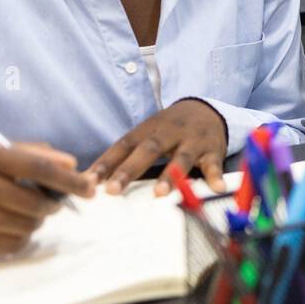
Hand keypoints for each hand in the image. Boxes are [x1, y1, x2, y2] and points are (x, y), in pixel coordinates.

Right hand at [0, 140, 94, 259]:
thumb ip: (37, 153)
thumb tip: (72, 166)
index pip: (36, 167)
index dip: (68, 180)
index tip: (89, 189)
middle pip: (33, 202)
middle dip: (52, 206)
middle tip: (52, 204)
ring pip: (25, 226)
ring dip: (36, 221)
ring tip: (26, 213)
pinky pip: (11, 245)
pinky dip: (21, 238)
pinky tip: (10, 227)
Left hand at [85, 98, 228, 196]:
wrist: (206, 109)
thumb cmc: (169, 129)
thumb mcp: (148, 135)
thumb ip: (126, 157)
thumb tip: (94, 182)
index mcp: (149, 129)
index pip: (124, 145)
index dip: (106, 162)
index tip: (89, 181)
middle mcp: (169, 132)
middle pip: (148, 149)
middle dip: (130, 169)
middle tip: (113, 190)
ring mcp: (192, 141)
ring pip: (181, 158)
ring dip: (170, 176)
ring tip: (159, 194)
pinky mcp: (213, 150)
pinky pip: (214, 164)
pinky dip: (215, 175)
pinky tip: (216, 187)